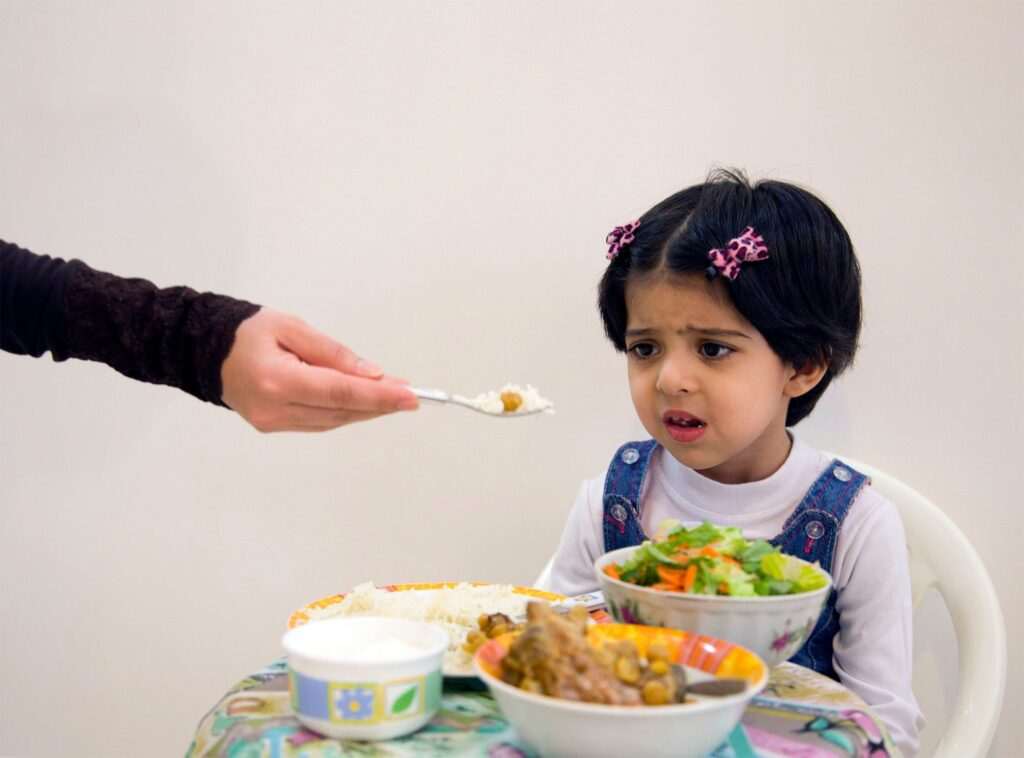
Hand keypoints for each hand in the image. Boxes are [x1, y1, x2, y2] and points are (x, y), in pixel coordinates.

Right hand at [220, 308, 417, 431]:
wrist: (203, 349)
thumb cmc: (246, 331)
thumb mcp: (291, 327)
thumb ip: (333, 353)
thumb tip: (372, 373)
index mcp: (277, 380)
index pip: (340, 392)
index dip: (379, 396)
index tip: (409, 395)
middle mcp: (274, 408)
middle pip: (340, 410)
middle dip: (379, 403)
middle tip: (410, 394)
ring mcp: (272, 421)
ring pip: (333, 420)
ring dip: (365, 409)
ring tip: (393, 396)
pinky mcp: (272, 425)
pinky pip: (319, 422)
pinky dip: (344, 411)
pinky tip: (363, 402)